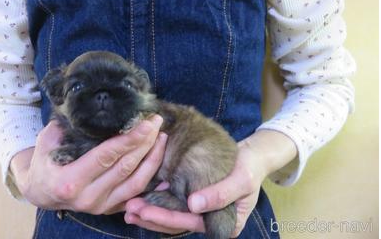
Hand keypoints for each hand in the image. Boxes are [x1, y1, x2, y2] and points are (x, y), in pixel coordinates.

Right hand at [10, 115, 167, 214]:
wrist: (41, 192)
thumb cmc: (44, 162)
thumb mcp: (47, 141)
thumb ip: (65, 127)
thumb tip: (89, 106)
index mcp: (70, 180)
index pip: (106, 156)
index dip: (129, 139)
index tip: (147, 123)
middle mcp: (88, 197)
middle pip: (125, 167)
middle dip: (145, 143)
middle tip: (157, 122)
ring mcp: (101, 206)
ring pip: (136, 183)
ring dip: (153, 159)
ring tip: (161, 137)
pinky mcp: (110, 209)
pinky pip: (137, 195)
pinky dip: (153, 180)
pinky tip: (163, 162)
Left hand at [124, 130, 296, 236]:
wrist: (252, 156)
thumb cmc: (250, 168)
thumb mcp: (241, 180)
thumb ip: (220, 194)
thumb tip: (194, 205)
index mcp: (223, 224)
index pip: (190, 223)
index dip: (166, 217)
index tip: (145, 211)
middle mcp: (209, 221)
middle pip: (176, 223)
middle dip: (151, 217)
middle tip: (129, 210)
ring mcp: (200, 212)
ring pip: (171, 216)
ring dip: (149, 212)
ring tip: (128, 208)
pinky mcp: (193, 200)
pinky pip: (172, 203)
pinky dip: (156, 201)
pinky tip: (139, 197)